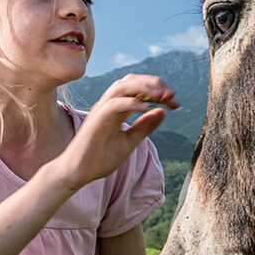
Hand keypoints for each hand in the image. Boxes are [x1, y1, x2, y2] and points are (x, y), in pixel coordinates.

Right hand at [58, 74, 177, 189]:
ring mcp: (101, 110)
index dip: (159, 92)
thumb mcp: (129, 142)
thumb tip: (163, 112)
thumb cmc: (99, 159)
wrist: (77, 173)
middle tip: (173, 94)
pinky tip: (146, 108)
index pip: (139, 90)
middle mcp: (109, 105)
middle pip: (131, 81)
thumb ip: (144, 127)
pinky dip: (131, 102)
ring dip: (144, 88)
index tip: (176, 103)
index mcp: (117, 109)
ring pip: (122, 86)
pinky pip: (114, 104)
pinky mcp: (96, 119)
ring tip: (162, 96)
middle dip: (154, 84)